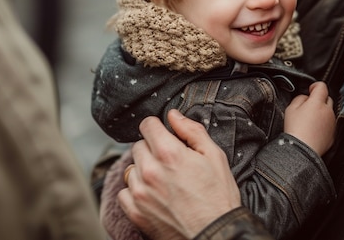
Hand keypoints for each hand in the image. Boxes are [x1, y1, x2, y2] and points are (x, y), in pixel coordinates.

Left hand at [118, 109, 241, 239]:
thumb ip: (192, 131)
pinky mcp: (135, 212)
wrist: (215, 233)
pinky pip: (124, 192)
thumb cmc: (218, 197)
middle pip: (138, 145)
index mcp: (169, 153)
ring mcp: (140, 193)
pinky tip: (153, 194)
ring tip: (164, 180)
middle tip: (171, 162)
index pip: (147, 125)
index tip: (165, 135)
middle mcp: (150, 171)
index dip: (158, 127)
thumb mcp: (214, 156)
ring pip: (130, 168)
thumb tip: (173, 115)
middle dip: (153, 149)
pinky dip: (135, 191)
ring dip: (143, 170)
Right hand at [284, 81, 335, 155]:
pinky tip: (314, 130)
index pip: (322, 86)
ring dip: (322, 112)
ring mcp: (332, 123)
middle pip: (327, 99)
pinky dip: (323, 124)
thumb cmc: (295, 130)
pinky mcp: (333, 134)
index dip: (315, 86)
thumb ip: (300, 99)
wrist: (301, 150)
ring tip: (309, 121)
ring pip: (329, 112)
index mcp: (317, 103)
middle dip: (319, 100)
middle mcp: (328, 111)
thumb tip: (305, 98)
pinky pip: (329, 125)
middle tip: (308, 106)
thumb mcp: (291, 109)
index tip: (311, 90)